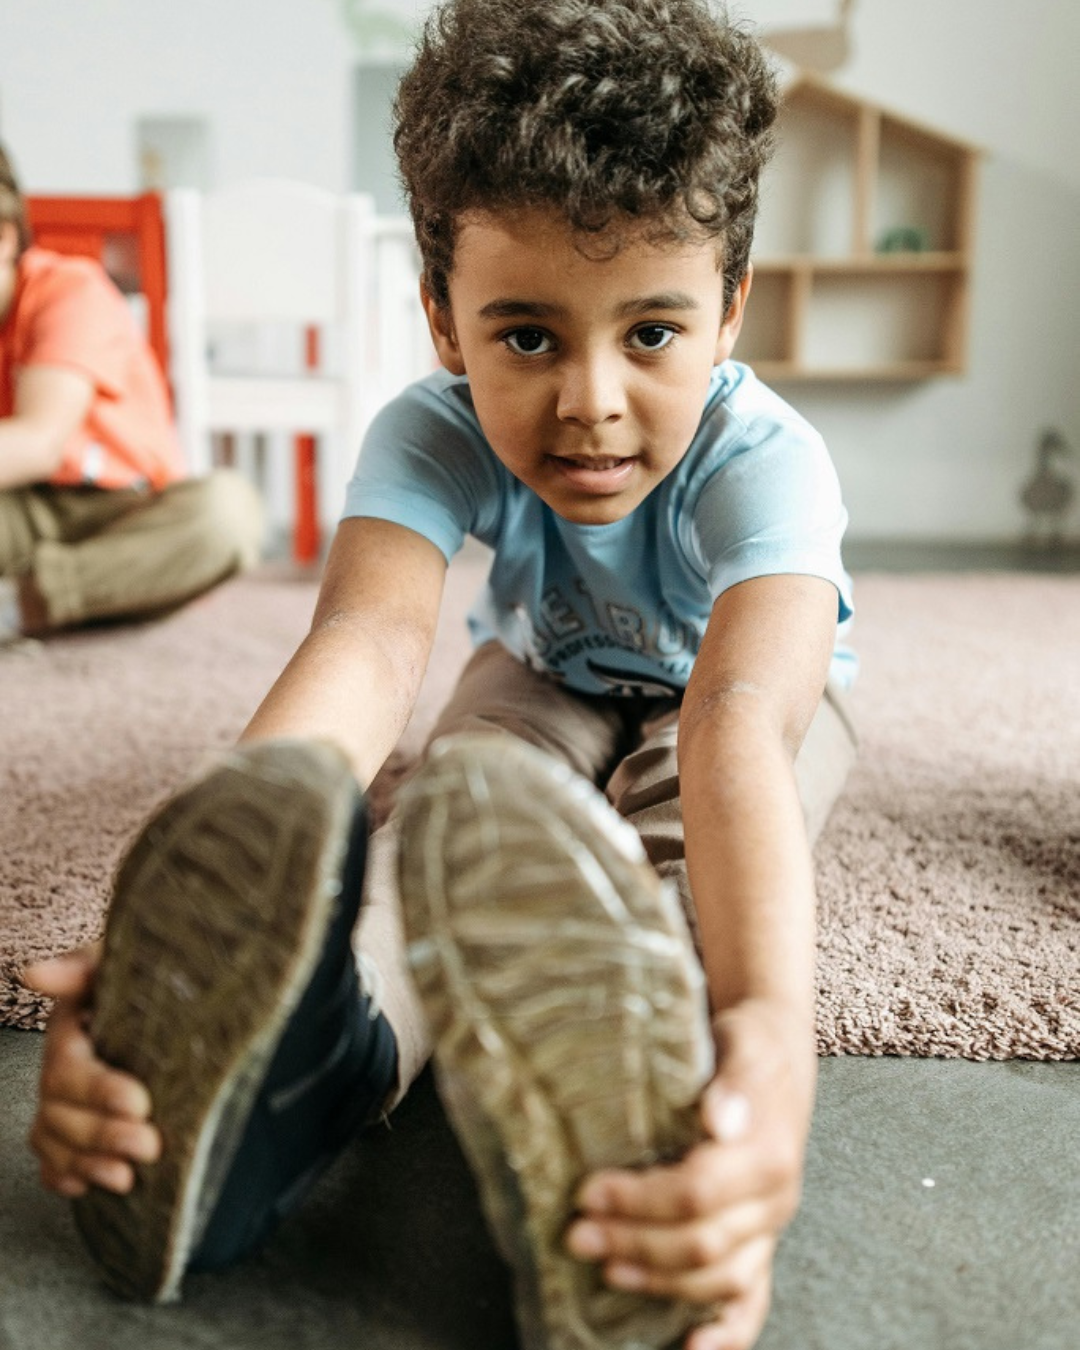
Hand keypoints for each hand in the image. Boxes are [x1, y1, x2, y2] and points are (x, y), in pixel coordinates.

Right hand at [22, 946, 161, 1196]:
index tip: (140, 1103)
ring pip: (53, 1140)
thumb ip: (82, 966)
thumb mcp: (119, 960)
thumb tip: (33, 973)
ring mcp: (61, 1100)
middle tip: (149, 1144)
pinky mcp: (73, 1126)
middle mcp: (59, 1065)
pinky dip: (65, 1177)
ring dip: (87, 1163)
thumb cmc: (145, 973)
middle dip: (102, 1134)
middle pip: (60, 1111)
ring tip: (127, 1176)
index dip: (98, 1091)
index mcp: (69, 1027)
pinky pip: (51, 1160)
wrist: (171, 992)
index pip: (68, 1067)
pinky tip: (88, 1187)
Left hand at [565, 999, 815, 1349]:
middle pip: (700, 1242)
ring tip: (604, 1267)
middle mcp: (774, 1200)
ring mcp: (768, 1227)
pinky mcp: (759, 1240)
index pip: (697, 1194)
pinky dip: (727, 1332)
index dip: (639, 1200)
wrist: (775, 1048)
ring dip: (657, 1281)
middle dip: (633, 1242)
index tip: (588, 1191)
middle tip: (575, 1232)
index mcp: (768, 1155)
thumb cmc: (749, 1043)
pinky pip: (751, 1299)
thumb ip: (734, 1083)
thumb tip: (719, 1119)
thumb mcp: (744, 1043)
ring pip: (716, 1277)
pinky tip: (692, 1348)